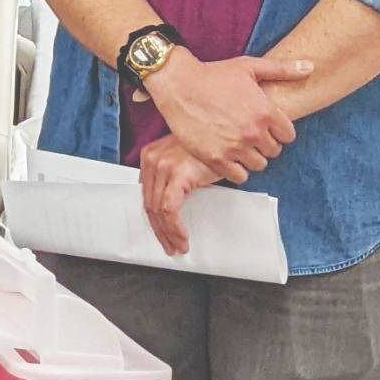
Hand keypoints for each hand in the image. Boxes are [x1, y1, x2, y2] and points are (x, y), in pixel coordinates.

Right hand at [138, 52, 309, 182]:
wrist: (178, 84)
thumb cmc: (213, 74)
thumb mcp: (250, 67)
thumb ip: (283, 69)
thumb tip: (311, 66)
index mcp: (265, 112)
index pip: (288, 136)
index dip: (279, 132)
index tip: (267, 128)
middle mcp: (252, 132)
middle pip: (274, 152)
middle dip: (265, 145)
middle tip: (250, 137)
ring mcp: (233, 147)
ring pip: (258, 165)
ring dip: (251, 158)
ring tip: (239, 147)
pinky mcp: (214, 158)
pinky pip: (238, 176)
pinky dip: (236, 170)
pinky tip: (228, 157)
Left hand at [139, 134, 219, 256]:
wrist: (232, 132)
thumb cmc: (214, 146)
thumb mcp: (189, 160)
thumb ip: (176, 176)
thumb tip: (172, 203)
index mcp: (150, 156)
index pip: (147, 194)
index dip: (154, 218)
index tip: (163, 234)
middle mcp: (153, 160)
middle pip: (150, 204)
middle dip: (160, 230)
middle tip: (171, 247)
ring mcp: (163, 166)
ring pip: (158, 210)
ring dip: (168, 233)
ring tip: (179, 247)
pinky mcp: (177, 174)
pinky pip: (170, 209)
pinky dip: (174, 227)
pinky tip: (182, 237)